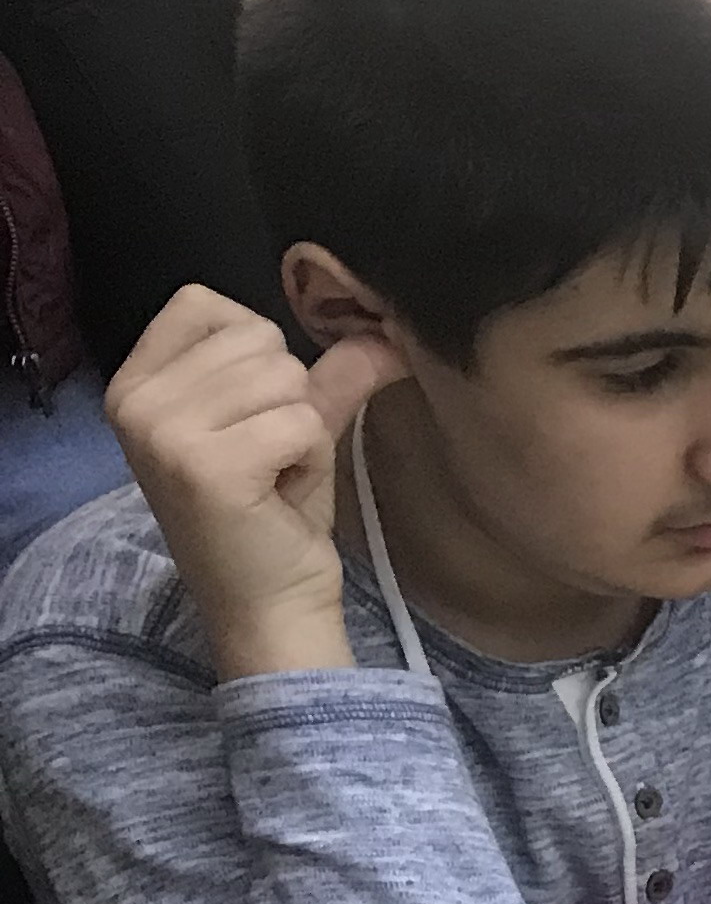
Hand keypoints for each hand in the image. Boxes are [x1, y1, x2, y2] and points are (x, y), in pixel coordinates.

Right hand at [103, 287, 409, 677]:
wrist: (268, 602)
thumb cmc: (271, 511)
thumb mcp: (291, 425)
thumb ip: (328, 372)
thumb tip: (384, 330)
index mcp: (135, 380)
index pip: (204, 302)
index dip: (257, 352)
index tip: (249, 414)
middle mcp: (134, 400)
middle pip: (259, 338)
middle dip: (289, 398)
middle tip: (267, 457)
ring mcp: (163, 432)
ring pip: (287, 378)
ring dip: (302, 430)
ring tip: (274, 474)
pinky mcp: (206, 465)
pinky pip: (302, 421)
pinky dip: (311, 458)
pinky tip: (281, 492)